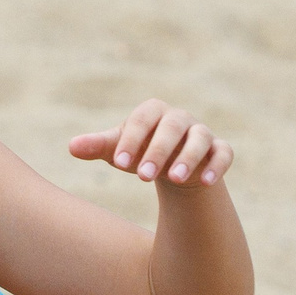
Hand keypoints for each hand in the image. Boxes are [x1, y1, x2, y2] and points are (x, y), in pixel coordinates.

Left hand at [68, 98, 235, 188]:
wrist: (172, 167)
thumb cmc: (141, 153)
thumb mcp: (120, 150)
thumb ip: (98, 146)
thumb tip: (71, 147)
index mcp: (153, 112)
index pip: (142, 119)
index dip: (131, 139)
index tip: (119, 162)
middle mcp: (180, 118)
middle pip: (171, 128)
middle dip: (158, 151)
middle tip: (141, 176)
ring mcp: (202, 133)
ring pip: (200, 140)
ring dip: (188, 158)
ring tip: (174, 179)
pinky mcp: (219, 150)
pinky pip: (223, 154)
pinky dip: (216, 166)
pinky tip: (206, 182)